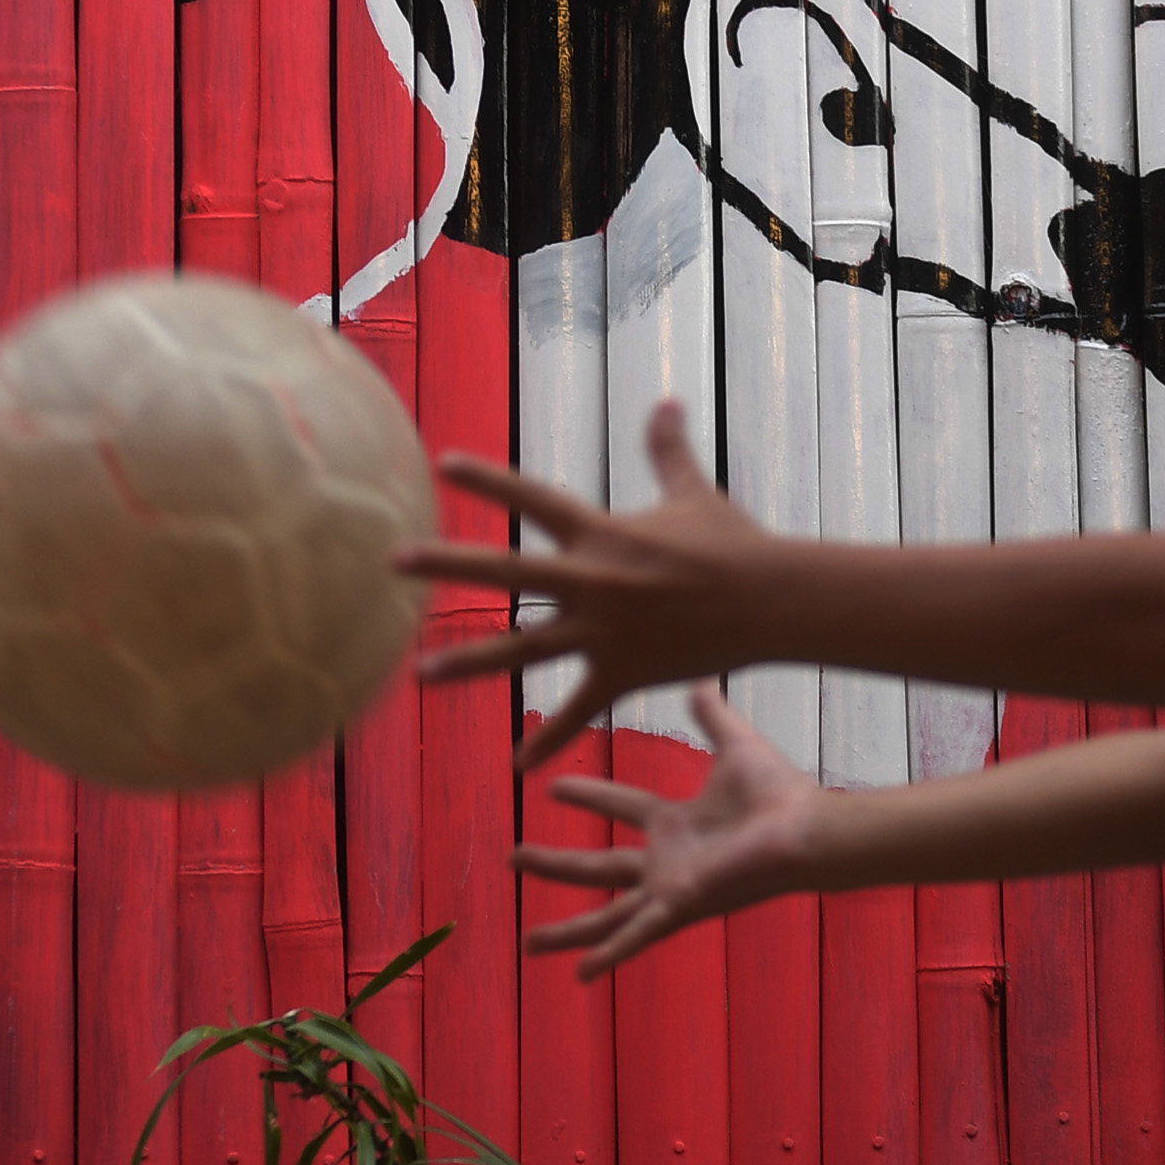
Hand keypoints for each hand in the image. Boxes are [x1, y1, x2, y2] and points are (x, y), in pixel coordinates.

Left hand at [396, 398, 789, 773]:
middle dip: (446, 565)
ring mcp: (602, 631)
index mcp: (600, 535)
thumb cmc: (732, 542)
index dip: (488, 481)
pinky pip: (576, 711)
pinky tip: (517, 765)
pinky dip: (549, 740)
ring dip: (469, 663)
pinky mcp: (620, 673)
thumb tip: (666, 399)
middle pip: (505, 572)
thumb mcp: (693, 491)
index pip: (533, 499)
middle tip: (394, 561)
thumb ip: (666, 449)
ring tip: (420, 675)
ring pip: (521, 649)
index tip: (442, 464)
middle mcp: (590, 581)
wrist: (770, 600)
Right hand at [516, 687, 825, 977]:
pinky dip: (610, 956)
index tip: (550, 785)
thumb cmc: (780, 794)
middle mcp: (668, 862)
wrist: (805, 830)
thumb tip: (701, 677)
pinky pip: (637, 935)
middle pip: (598, 868)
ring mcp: (671, 890)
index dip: (587, 794)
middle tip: (512, 858)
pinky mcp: (679, 907)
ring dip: (568, 930)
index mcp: (677, 824)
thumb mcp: (735, 744)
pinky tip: (580, 976)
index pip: (621, 806)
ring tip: (527, 943)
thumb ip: (713, 714)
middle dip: (554, 865)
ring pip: (607, 916)